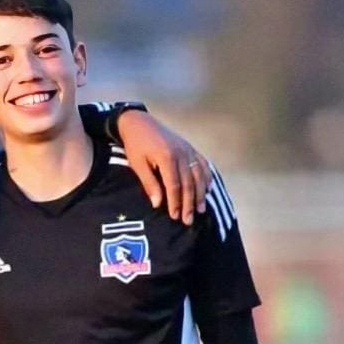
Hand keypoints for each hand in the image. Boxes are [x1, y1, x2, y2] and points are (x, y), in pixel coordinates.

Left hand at [116, 110, 207, 224]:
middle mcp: (182, 154)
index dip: (175, 202)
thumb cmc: (135, 145)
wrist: (140, 122)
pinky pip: (203, 164)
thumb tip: (157, 204)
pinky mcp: (190, 148)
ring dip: (200, 194)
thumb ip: (149, 183)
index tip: (175, 216)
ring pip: (199, 175)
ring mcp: (188, 150)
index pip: (174, 185)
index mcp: (167, 157)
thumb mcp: (137, 164)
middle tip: (188, 220)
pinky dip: (207, 177)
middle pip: (189, 183)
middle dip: (189, 203)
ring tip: (200, 210)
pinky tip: (208, 189)